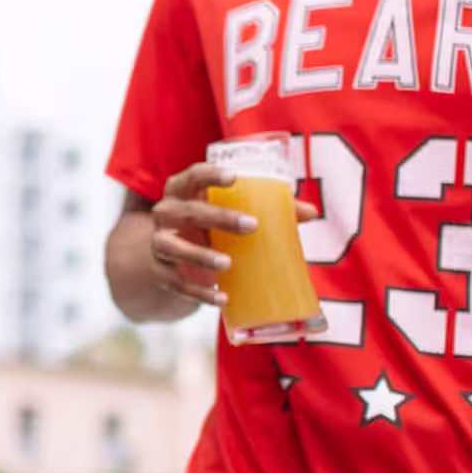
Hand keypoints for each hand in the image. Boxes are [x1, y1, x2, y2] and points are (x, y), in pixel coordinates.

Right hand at [146, 162, 318, 311]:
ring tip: (227, 264)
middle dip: (217, 217)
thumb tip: (312, 212)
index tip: (234, 177)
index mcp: (182, 191)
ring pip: (171, 246)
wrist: (173, 256)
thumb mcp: (230, 212)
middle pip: (184, 211)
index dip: (209, 175)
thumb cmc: (210, 224)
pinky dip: (200, 292)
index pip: (191, 176)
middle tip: (251, 225)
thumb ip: (270, 208)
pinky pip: (178, 284)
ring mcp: (159, 243)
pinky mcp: (161, 272)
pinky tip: (222, 298)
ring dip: (199, 256)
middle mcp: (165, 213)